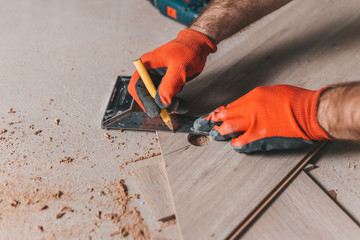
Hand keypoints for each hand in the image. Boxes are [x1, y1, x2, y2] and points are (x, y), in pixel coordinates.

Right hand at [128, 29, 216, 117]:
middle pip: (146, 94)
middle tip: (168, 111)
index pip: (137, 87)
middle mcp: (150, 72)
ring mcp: (159, 78)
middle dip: (157, 104)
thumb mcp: (179, 67)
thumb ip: (169, 85)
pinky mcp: (167, 82)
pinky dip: (174, 102)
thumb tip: (162, 102)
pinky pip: (167, 96)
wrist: (199, 45)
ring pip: (158, 98)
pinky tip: (183, 105)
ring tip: (179, 106)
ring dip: (168, 105)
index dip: (143, 100)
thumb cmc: (188, 50)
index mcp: (147, 65)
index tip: (154, 109)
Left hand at [194, 85, 331, 152]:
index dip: (219, 113)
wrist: (309, 113)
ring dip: (222, 133)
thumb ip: (253, 100)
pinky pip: (240, 143)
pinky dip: (236, 144)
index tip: (212, 116)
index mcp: (252, 97)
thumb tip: (242, 107)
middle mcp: (249, 110)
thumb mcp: (270, 92)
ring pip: (227, 130)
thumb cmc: (294, 100)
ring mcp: (253, 125)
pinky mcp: (259, 138)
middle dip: (214, 122)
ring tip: (218, 135)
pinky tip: (235, 143)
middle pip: (224, 117)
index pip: (229, 106)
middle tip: (207, 125)